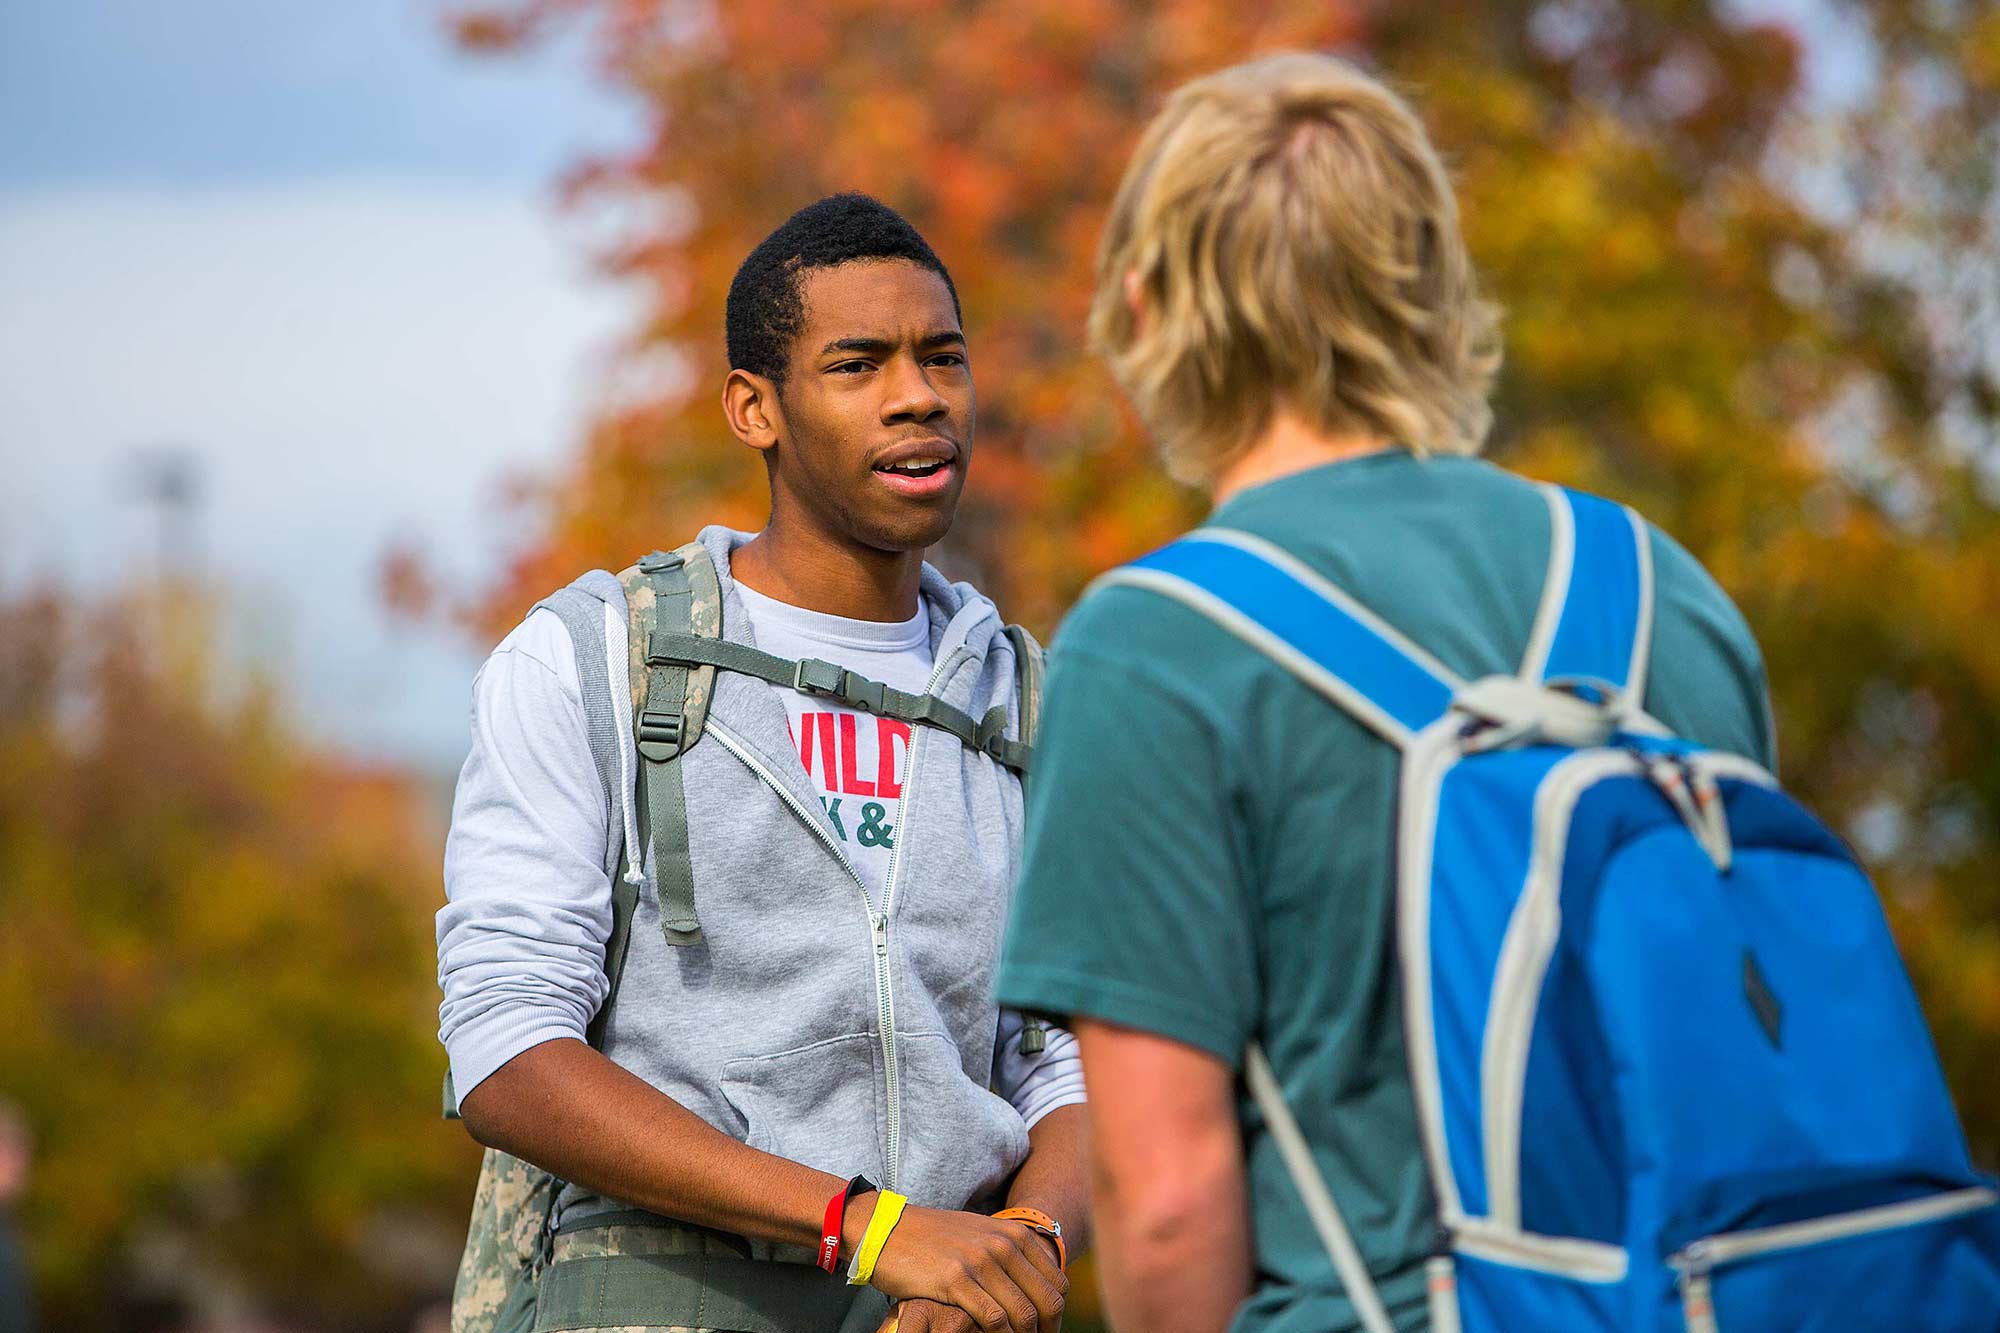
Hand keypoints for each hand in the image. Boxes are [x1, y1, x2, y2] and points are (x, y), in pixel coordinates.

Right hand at [846, 1197, 1065, 1332]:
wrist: (886, 1228)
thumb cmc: (932, 1237)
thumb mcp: (979, 1235)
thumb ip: (1007, 1253)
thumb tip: (1033, 1282)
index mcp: (1014, 1235)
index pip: (1056, 1284)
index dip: (1056, 1316)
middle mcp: (1002, 1245)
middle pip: (1046, 1302)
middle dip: (1045, 1332)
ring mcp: (979, 1261)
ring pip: (1022, 1314)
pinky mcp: (955, 1279)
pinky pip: (992, 1319)